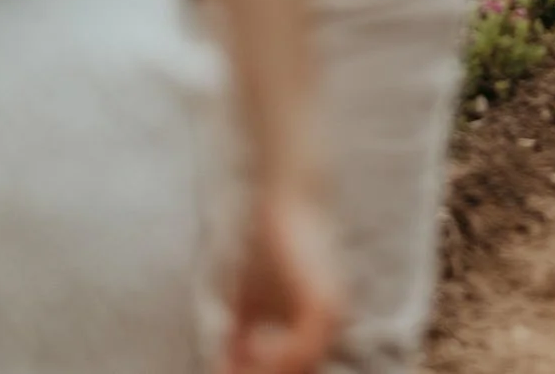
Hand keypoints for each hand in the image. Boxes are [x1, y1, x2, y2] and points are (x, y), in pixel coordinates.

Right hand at [222, 179, 342, 373]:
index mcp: (319, 328)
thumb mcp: (249, 300)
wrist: (285, 199)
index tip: (227, 370)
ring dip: (264, 372)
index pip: (294, 369)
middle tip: (226, 371)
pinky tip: (250, 346)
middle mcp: (332, 325)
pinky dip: (274, 358)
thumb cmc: (268, 245)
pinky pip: (301, 350)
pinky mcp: (323, 304)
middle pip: (299, 371)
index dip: (258, 373)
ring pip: (301, 367)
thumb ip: (241, 337)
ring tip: (234, 367)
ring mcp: (331, 316)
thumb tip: (222, 367)